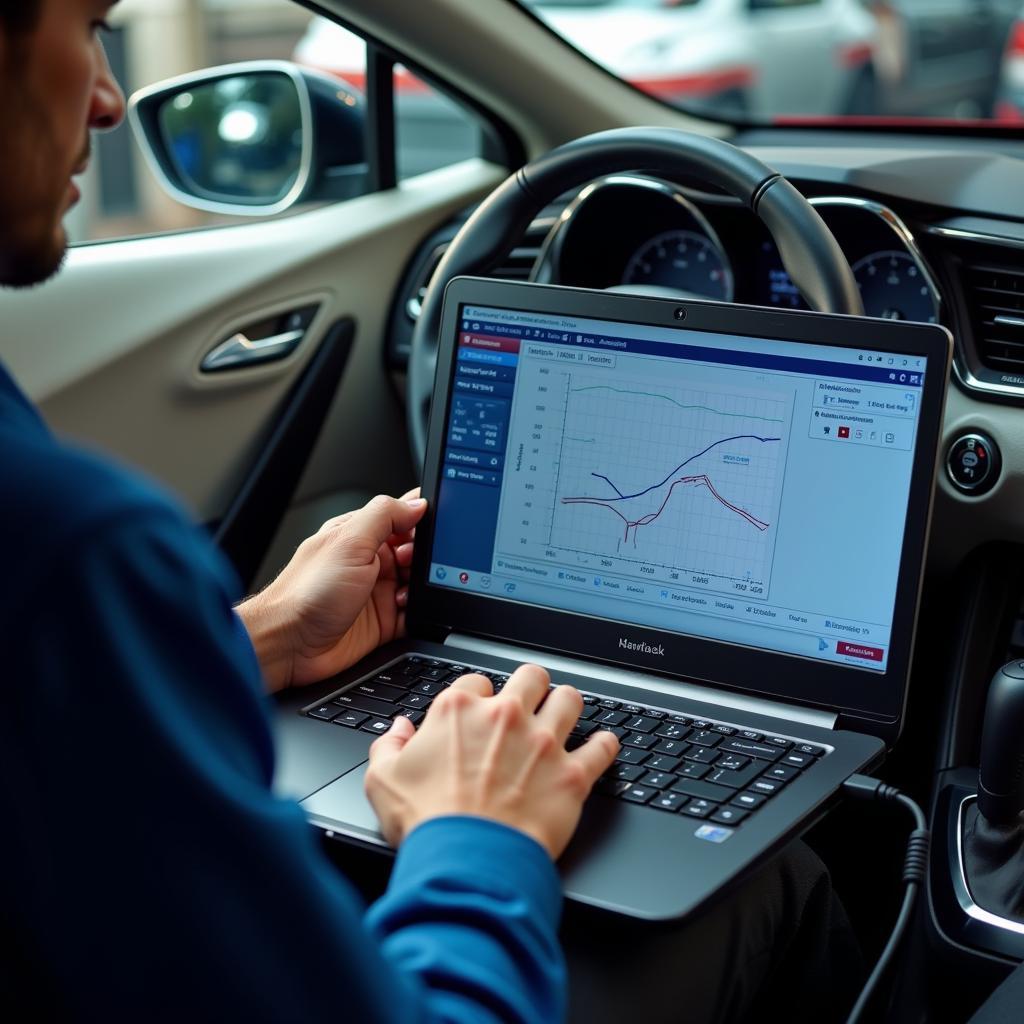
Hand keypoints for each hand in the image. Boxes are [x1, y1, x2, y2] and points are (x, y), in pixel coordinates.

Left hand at [236, 492, 426, 692]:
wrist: (288, 644)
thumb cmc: (306, 593)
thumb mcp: (348, 541)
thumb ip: (384, 516)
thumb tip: (417, 504)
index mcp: (360, 535)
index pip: (401, 516)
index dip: (420, 520)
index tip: (430, 528)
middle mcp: (370, 562)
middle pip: (417, 550)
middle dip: (424, 556)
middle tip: (411, 563)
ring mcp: (378, 592)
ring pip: (420, 582)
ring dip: (422, 585)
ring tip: (404, 590)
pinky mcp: (385, 623)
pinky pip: (416, 614)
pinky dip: (421, 612)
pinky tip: (405, 609)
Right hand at [364, 664, 619, 858]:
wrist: (467, 861)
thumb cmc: (427, 823)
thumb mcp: (383, 780)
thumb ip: (389, 745)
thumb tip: (399, 730)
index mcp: (459, 711)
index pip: (476, 681)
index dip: (479, 697)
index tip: (480, 713)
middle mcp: (505, 717)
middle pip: (531, 676)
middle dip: (531, 687)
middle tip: (530, 703)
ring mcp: (543, 743)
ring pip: (570, 699)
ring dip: (568, 706)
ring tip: (565, 715)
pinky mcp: (572, 774)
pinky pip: (602, 747)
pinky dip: (605, 745)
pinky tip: (602, 745)